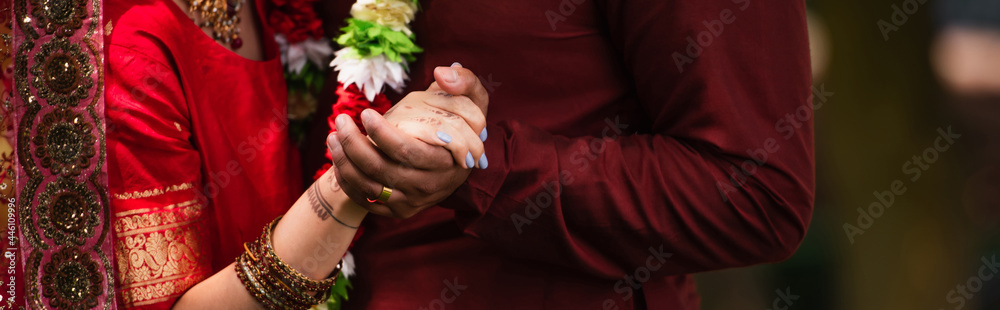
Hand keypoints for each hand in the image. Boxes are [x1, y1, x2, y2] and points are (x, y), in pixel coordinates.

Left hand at [328, 64, 489, 217]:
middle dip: (353, 143)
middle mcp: (429, 185)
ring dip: (344, 161)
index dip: (381, 134)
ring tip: (333, 135)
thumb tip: (441, 73)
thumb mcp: (473, 99)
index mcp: (446, 160)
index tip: (365, 113)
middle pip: (381, 169)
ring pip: (369, 186)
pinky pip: (366, 201)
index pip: (407, 151)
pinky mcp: (399, 211)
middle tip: (341, 120)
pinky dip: (347, 181)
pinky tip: (339, 158)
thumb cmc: (459, 123)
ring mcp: (413, 201)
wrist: (456, 162)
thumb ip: (466, 80)